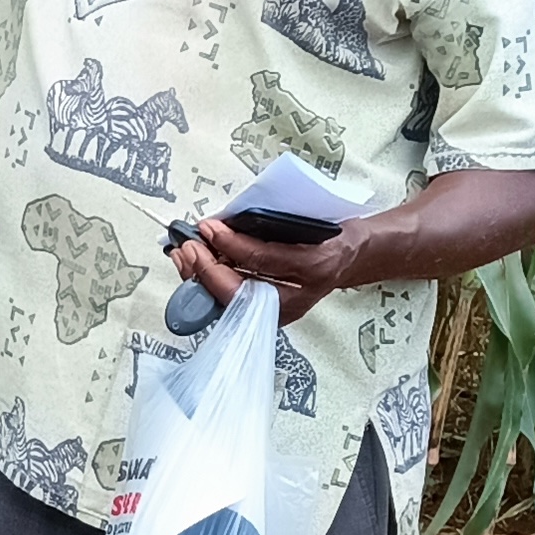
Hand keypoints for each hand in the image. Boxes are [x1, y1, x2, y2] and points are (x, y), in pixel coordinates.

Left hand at [175, 215, 367, 334]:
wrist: (351, 256)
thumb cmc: (329, 233)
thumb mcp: (307, 219)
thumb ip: (269, 222)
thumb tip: (223, 221)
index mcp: (314, 264)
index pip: (262, 259)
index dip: (230, 244)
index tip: (208, 227)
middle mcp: (299, 295)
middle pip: (242, 291)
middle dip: (208, 270)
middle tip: (188, 245)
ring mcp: (285, 311)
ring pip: (233, 302)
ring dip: (202, 279)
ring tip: (183, 255)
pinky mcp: (273, 315)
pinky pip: (235, 303)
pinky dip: (212, 286)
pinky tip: (196, 269)